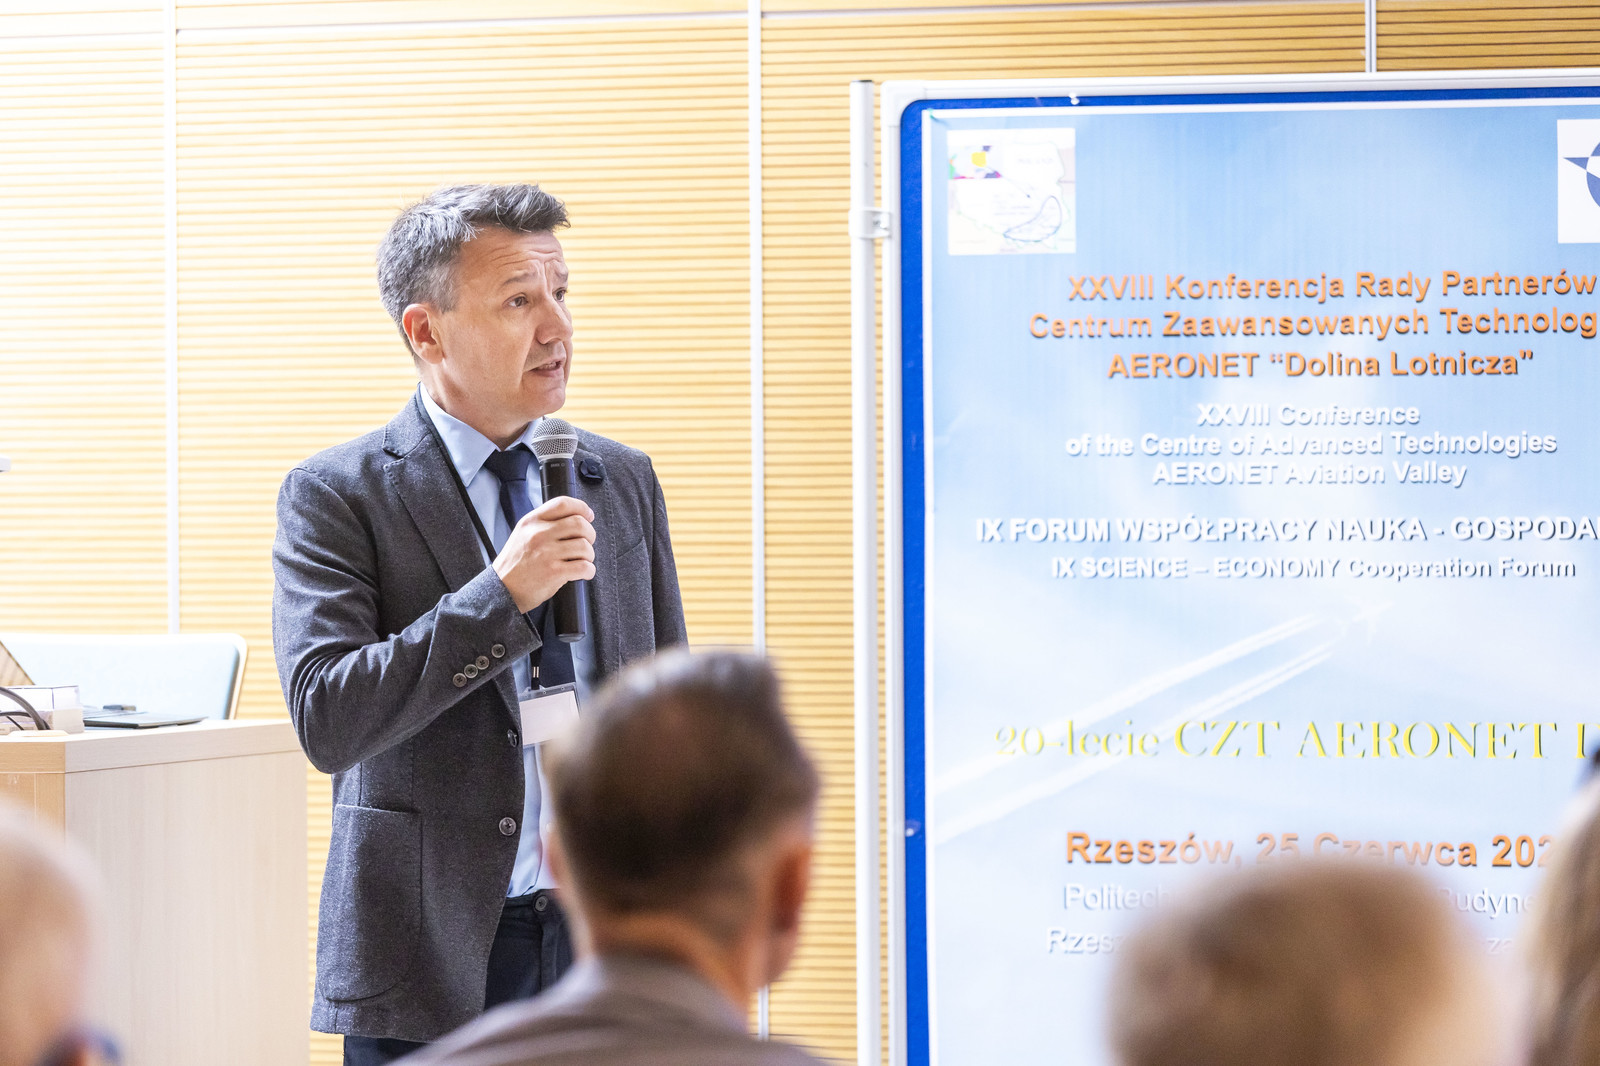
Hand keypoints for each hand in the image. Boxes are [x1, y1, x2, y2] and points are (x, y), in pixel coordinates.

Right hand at [492, 496, 595, 612]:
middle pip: (579, 524)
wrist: (501, 590)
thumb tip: (575, 518)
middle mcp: (539, 534)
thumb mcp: (522, 534)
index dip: (581, 508)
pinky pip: (584, 567)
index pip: (563, 504)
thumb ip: (544, 524)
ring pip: (585, 546)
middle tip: (587, 542)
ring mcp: (547, 553)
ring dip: (589, 555)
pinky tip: (584, 572)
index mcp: (532, 522)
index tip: (588, 516)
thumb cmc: (515, 564)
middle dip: (590, 534)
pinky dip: (589, 570)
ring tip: (582, 560)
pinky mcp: (554, 572)